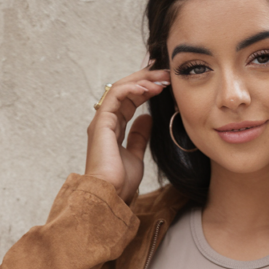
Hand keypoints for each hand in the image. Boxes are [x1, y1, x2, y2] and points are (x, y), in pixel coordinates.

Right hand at [85, 66, 171, 203]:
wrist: (110, 194)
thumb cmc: (120, 182)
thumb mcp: (136, 155)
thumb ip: (139, 136)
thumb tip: (147, 119)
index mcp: (113, 127)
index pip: (129, 100)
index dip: (146, 89)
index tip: (165, 84)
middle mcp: (105, 121)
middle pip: (125, 90)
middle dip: (146, 78)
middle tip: (166, 74)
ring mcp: (102, 120)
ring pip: (120, 88)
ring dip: (142, 80)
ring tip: (161, 79)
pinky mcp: (102, 122)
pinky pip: (116, 96)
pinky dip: (132, 88)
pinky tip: (148, 87)